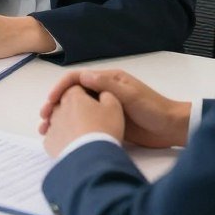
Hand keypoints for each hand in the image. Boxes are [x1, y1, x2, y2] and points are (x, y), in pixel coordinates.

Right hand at [39, 69, 190, 148]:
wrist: (171, 128)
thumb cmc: (152, 108)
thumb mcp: (130, 95)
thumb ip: (107, 85)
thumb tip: (83, 75)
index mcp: (108, 80)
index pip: (77, 78)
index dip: (61, 88)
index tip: (50, 101)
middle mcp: (103, 91)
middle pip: (73, 94)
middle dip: (55, 104)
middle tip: (43, 118)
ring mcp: (104, 108)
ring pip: (76, 110)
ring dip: (61, 117)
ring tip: (47, 131)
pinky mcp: (107, 123)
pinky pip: (86, 123)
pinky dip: (72, 128)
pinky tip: (64, 138)